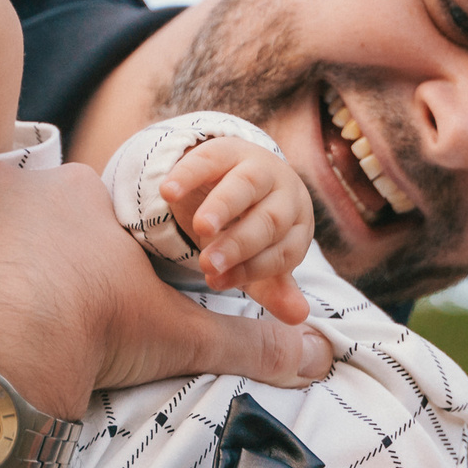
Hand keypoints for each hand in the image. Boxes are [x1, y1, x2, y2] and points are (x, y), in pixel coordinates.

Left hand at [0, 162, 333, 419]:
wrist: (1, 347)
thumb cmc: (90, 335)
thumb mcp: (177, 340)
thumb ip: (248, 345)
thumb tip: (319, 356)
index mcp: (87, 197)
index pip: (81, 216)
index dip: (76, 261)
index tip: (66, 302)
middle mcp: (21, 180)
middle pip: (16, 213)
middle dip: (11, 255)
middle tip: (9, 312)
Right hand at [160, 136, 312, 324]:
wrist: (240, 177)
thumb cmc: (252, 230)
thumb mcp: (261, 261)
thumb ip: (274, 289)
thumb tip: (298, 317)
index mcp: (298, 226)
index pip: (282, 252)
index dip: (252, 269)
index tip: (218, 282)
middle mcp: (286, 195)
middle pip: (269, 220)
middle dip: (240, 244)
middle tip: (209, 265)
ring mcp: (258, 168)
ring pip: (245, 186)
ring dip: (224, 207)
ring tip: (201, 228)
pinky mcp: (228, 149)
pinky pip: (210, 159)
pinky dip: (188, 175)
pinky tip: (168, 192)